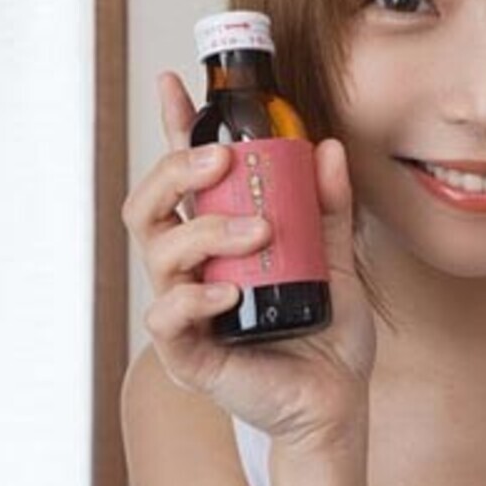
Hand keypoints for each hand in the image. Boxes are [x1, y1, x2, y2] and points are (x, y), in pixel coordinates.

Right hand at [127, 71, 376, 452]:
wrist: (335, 403)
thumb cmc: (327, 335)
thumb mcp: (337, 260)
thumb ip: (329, 208)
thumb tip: (328, 148)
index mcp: (217, 238)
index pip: (184, 176)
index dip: (174, 128)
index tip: (175, 82)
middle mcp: (190, 268)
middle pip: (148, 204)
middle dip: (175, 170)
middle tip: (223, 160)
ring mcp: (183, 309)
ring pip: (158, 252)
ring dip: (205, 230)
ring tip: (259, 231)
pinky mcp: (187, 353)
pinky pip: (167, 316)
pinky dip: (194, 297)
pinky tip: (227, 291)